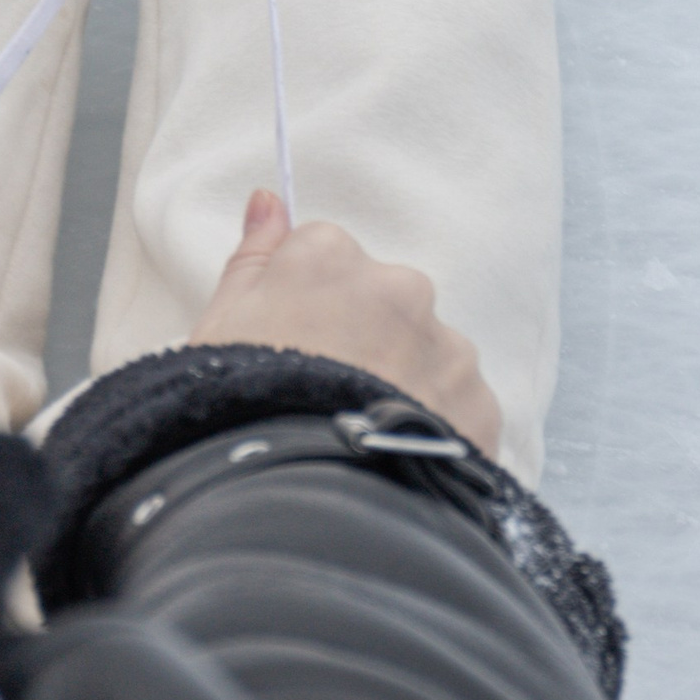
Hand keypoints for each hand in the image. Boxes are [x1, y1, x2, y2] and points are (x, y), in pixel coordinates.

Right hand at [187, 190, 502, 454]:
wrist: (295, 500)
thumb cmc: (242, 409)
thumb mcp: (220, 326)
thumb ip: (252, 257)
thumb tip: (269, 198)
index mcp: (331, 258)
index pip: (325, 260)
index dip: (304, 308)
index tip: (289, 351)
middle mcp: (401, 288)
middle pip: (383, 303)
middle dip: (361, 341)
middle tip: (323, 398)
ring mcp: (447, 347)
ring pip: (426, 354)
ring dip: (402, 383)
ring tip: (360, 437)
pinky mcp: (479, 405)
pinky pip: (458, 407)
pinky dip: (433, 429)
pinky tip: (394, 461)